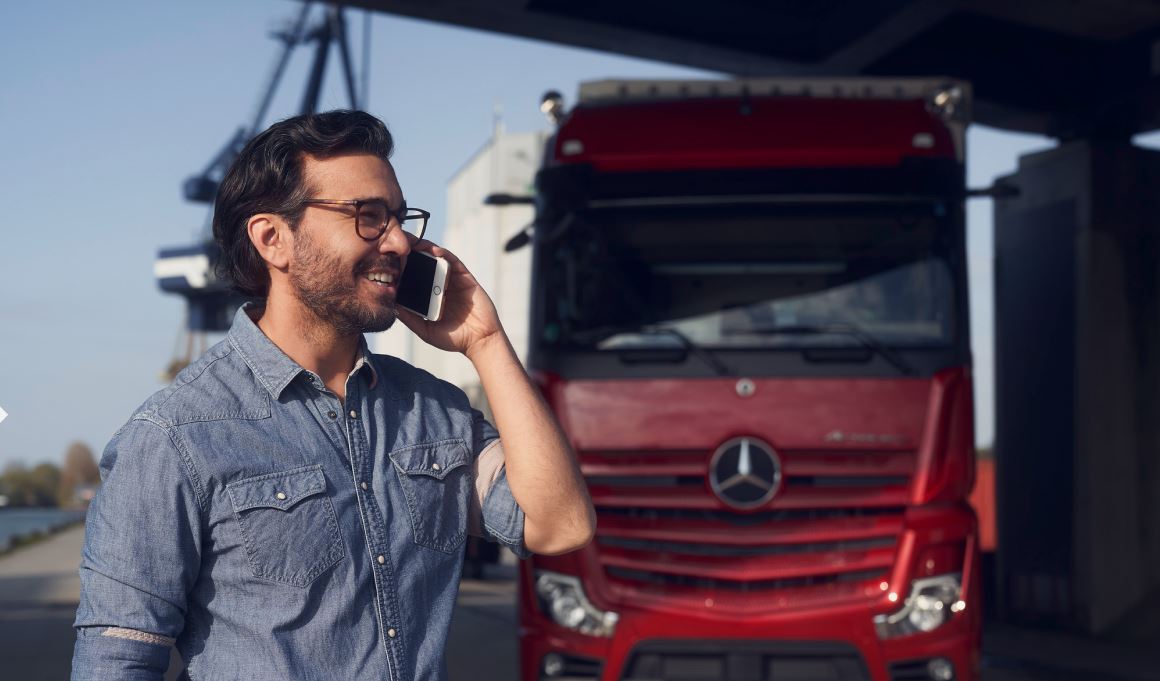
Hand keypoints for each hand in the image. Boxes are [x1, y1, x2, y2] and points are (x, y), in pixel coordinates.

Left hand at [395, 240, 504, 357]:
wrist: (479, 341)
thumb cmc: (454, 338)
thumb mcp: (425, 329)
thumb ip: (410, 318)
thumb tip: (390, 305)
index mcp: (429, 296)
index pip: (412, 277)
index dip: (400, 268)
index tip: (384, 260)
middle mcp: (440, 285)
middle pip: (422, 264)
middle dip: (408, 253)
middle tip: (393, 243)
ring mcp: (452, 280)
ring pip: (436, 259)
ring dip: (423, 248)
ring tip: (409, 241)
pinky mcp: (465, 277)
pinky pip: (453, 261)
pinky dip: (442, 254)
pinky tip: (431, 250)